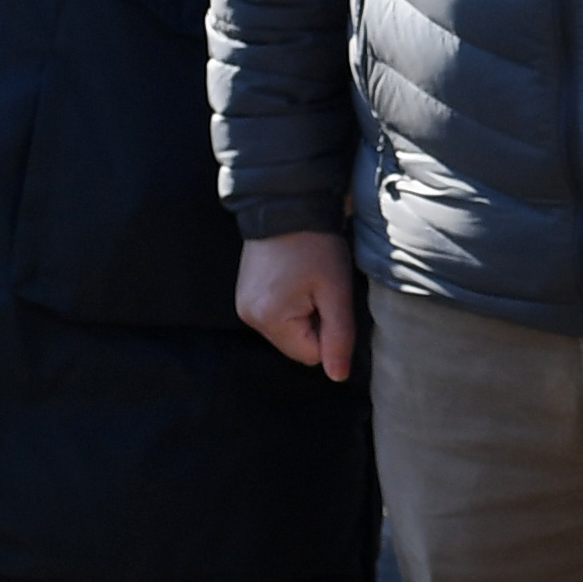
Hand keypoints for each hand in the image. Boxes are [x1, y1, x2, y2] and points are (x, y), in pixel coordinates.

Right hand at [237, 230, 359, 382]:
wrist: (287, 204)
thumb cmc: (316, 245)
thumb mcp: (336, 290)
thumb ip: (339, 336)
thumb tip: (338, 377)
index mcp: (270, 319)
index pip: (311, 355)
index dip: (329, 331)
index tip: (328, 298)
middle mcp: (249, 317)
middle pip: (296, 345)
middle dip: (314, 323)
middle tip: (318, 287)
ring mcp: (243, 306)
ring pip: (287, 331)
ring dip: (302, 314)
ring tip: (305, 280)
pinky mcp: (244, 295)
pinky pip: (275, 316)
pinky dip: (289, 304)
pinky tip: (293, 278)